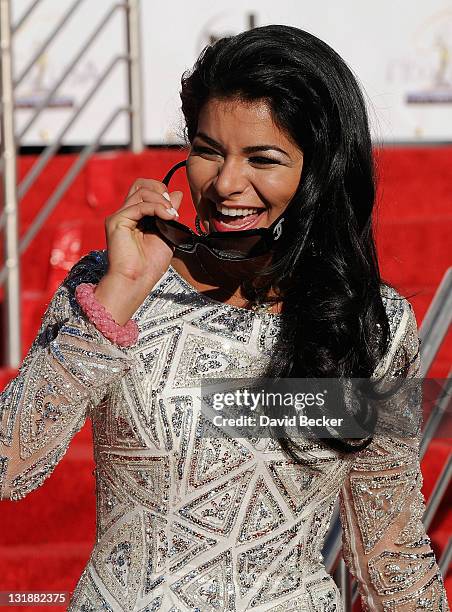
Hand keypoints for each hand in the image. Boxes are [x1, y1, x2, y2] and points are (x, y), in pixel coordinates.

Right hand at [94, 179, 182, 323]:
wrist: (136, 281)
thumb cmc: (150, 265)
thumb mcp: (167, 234)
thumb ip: (170, 214)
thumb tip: (177, 193)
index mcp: (136, 216)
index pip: (146, 190)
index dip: (162, 194)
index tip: (174, 210)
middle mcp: (126, 213)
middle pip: (141, 184)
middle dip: (160, 190)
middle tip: (172, 209)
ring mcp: (120, 216)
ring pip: (141, 191)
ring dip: (162, 201)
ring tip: (172, 215)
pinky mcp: (117, 221)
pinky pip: (139, 205)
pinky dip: (157, 207)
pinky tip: (167, 217)